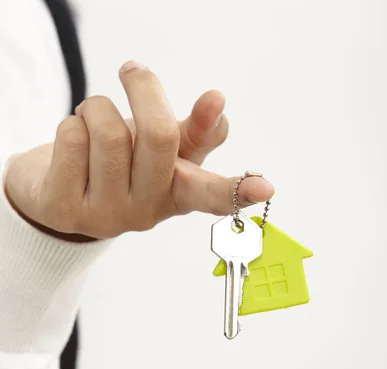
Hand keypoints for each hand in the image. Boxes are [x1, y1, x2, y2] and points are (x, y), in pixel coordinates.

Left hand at [5, 61, 273, 240]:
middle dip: (143, 88)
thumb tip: (219, 105)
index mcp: (176, 195)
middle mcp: (145, 212)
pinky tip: (71, 143)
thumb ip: (193, 131)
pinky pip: (71, 136)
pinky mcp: (64, 209)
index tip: (265, 189)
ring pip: (107, 129)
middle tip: (133, 70)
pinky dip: (70, 123)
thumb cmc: (117, 164)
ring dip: (96, 108)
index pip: (211, 194)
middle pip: (158, 136)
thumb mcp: (160, 149)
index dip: (237, 189)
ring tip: (92, 121)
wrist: (58, 191)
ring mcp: (105, 216)